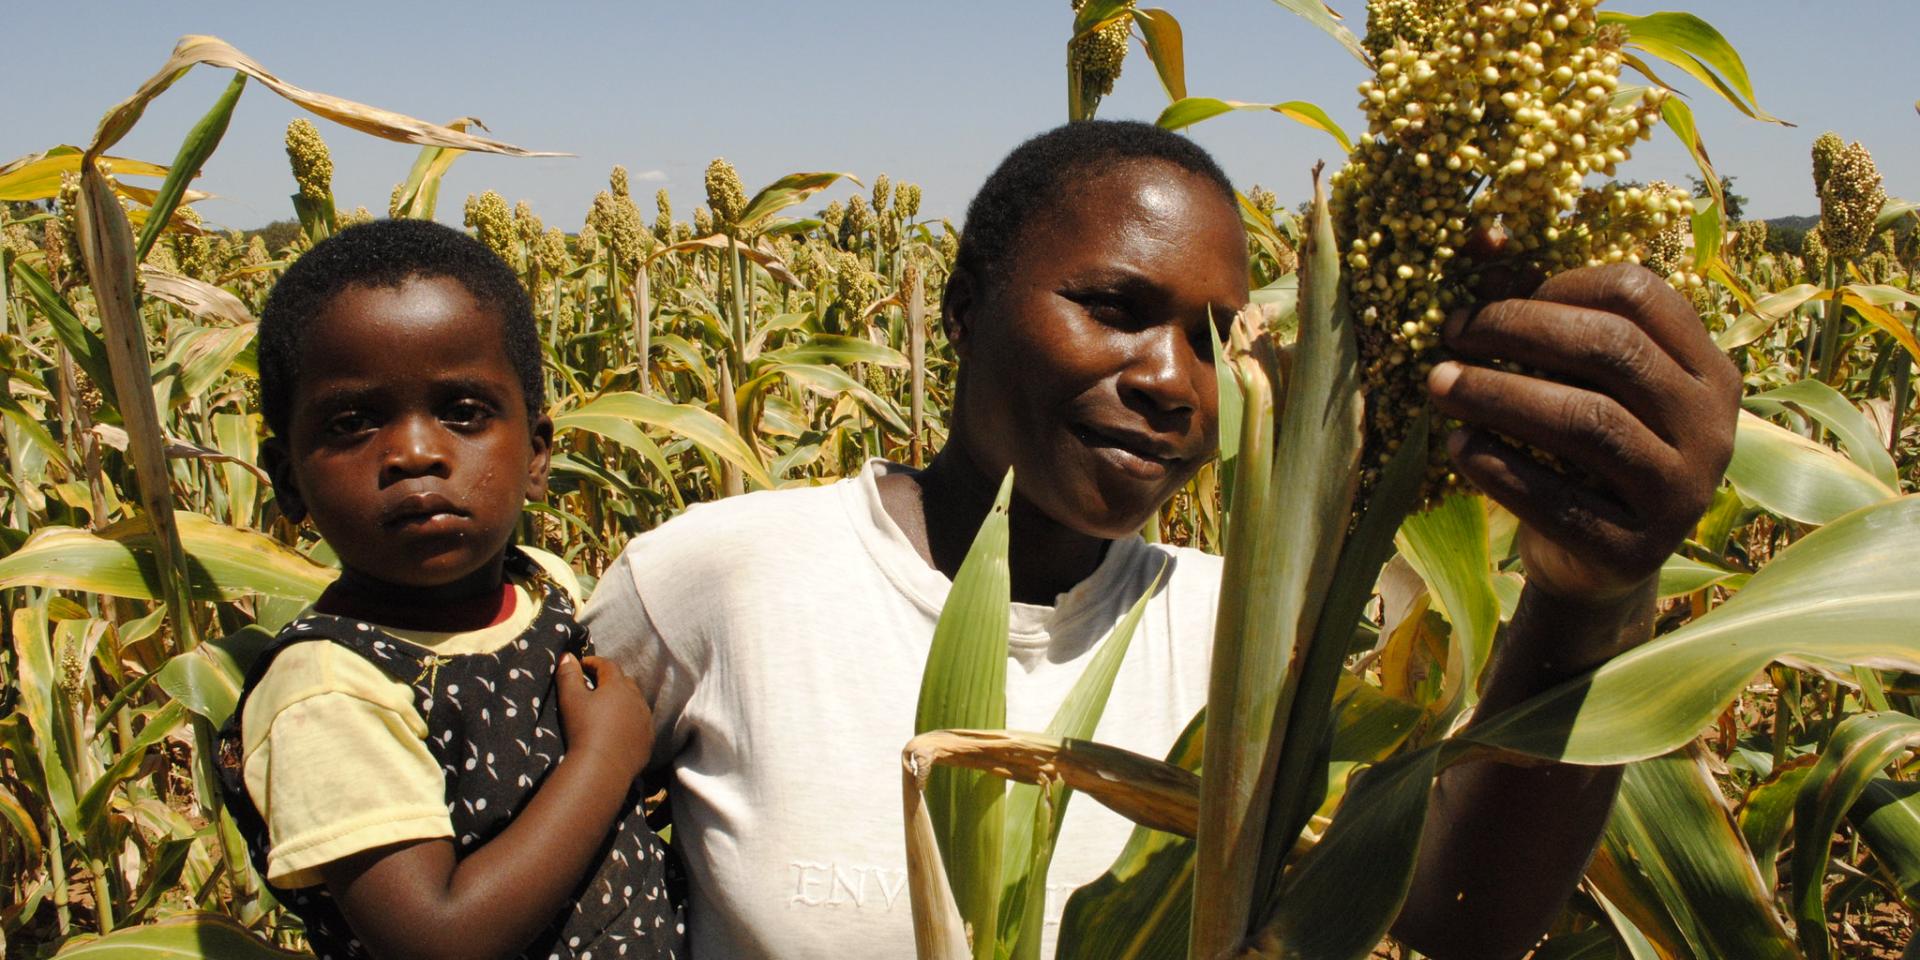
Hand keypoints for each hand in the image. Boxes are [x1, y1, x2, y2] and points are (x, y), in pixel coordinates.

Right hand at [556, 654, 652, 780]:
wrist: (603, 767)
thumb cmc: (583, 729)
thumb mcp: (570, 699)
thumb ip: (568, 675)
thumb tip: (567, 655)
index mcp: (618, 686)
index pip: (607, 665)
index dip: (594, 662)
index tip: (582, 665)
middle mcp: (636, 699)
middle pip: (625, 682)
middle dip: (610, 680)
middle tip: (595, 685)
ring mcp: (645, 720)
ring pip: (635, 703)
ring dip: (623, 701)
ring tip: (608, 708)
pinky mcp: (648, 740)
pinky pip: (640, 724)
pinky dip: (630, 722)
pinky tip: (619, 729)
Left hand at [1426, 262, 1740, 601]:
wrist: (1596, 563)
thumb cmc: (1579, 452)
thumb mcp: (1570, 380)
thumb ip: (1537, 311)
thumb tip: (1484, 238)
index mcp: (1705, 370)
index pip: (1639, 294)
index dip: (1557, 286)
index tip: (1486, 300)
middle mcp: (1711, 428)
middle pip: (1611, 351)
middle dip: (1517, 332)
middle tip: (1449, 334)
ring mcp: (1682, 493)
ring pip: (1589, 422)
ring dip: (1500, 395)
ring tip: (1438, 385)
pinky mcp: (1636, 551)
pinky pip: (1560, 499)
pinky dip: (1500, 467)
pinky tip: (1456, 445)